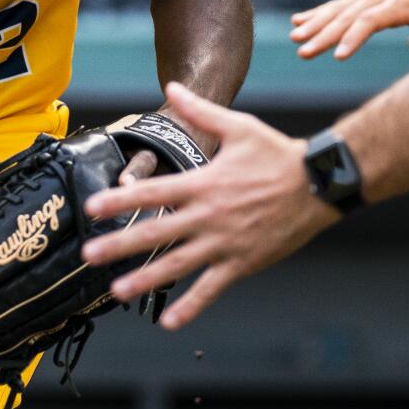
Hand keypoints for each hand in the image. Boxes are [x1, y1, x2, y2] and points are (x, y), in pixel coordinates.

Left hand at [81, 84, 340, 328]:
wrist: (319, 184)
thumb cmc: (278, 155)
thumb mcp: (238, 126)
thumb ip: (201, 111)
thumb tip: (174, 87)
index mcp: (203, 183)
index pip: (152, 193)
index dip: (119, 200)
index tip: (92, 210)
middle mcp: (209, 216)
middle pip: (156, 233)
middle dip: (119, 245)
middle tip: (89, 256)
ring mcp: (224, 243)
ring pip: (178, 265)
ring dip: (145, 279)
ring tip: (117, 291)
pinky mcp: (242, 262)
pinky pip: (212, 288)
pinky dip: (191, 306)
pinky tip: (169, 321)